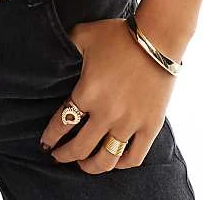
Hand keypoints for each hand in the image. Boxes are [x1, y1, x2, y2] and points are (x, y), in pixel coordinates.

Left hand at [39, 17, 176, 172]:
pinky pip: (133, 157)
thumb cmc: (119, 34)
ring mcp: (129, 122)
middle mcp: (106, 113)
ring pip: (105, 159)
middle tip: (58, 156)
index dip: (50, 137)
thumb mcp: (84, 34)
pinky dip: (121, 164)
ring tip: (83, 164)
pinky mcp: (150, 126)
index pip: (61, 124)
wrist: (157, 38)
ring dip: (90, 167)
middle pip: (79, 148)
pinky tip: (113, 161)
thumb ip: (67, 44)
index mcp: (87, 92)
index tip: (45, 143)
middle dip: (64, 155)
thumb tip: (54, 47)